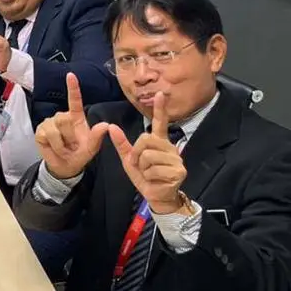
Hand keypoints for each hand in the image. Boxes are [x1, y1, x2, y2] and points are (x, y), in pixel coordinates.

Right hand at [34, 73, 109, 178]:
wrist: (65, 167)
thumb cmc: (79, 154)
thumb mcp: (91, 148)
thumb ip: (97, 137)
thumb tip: (106, 125)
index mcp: (76, 118)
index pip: (74, 100)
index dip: (73, 88)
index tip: (71, 75)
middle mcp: (62, 117)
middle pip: (65, 118)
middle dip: (70, 136)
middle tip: (72, 146)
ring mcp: (49, 123)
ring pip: (56, 128)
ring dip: (63, 144)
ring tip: (64, 149)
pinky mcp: (40, 131)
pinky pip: (48, 136)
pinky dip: (55, 146)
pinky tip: (55, 149)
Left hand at [108, 92, 187, 213]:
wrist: (156, 196)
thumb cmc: (144, 176)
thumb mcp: (129, 160)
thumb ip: (122, 144)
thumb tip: (111, 127)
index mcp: (159, 142)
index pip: (160, 122)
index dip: (159, 109)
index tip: (160, 93)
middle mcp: (169, 148)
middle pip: (145, 139)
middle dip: (137, 154)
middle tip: (142, 166)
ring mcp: (176, 159)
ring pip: (148, 156)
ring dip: (143, 168)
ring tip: (150, 174)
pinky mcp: (178, 171)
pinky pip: (154, 170)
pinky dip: (150, 177)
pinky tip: (157, 180)